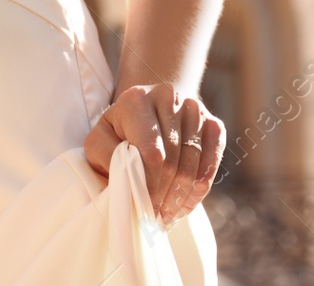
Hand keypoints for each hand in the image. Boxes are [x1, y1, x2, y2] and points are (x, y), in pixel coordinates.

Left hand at [83, 83, 223, 225]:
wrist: (149, 106)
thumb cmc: (119, 129)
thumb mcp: (100, 139)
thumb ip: (105, 154)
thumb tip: (126, 178)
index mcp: (136, 100)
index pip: (150, 153)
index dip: (149, 185)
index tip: (143, 206)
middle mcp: (168, 98)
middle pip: (173, 161)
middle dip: (164, 195)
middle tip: (156, 216)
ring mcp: (194, 109)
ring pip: (194, 165)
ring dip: (181, 196)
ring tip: (168, 214)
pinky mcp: (213, 122)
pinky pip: (212, 162)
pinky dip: (200, 188)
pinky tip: (185, 203)